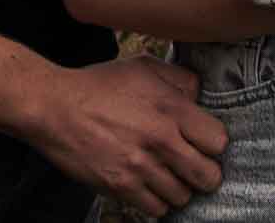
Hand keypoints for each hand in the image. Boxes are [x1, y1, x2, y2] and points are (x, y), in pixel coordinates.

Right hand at [24, 56, 225, 218]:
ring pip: (182, 196)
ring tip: (168, 174)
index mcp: (171, 108)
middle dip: (204, 173)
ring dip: (178, 187)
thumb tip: (200, 96)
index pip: (219, 142)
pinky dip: (157, 201)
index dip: (213, 144)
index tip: (203, 142)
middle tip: (193, 166)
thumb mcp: (143, 67)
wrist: (55, 107)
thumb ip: (179, 79)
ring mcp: (140, 167)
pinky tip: (149, 185)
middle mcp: (161, 140)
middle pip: (208, 176)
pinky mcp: (120, 186)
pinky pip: (156, 209)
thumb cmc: (99, 85)